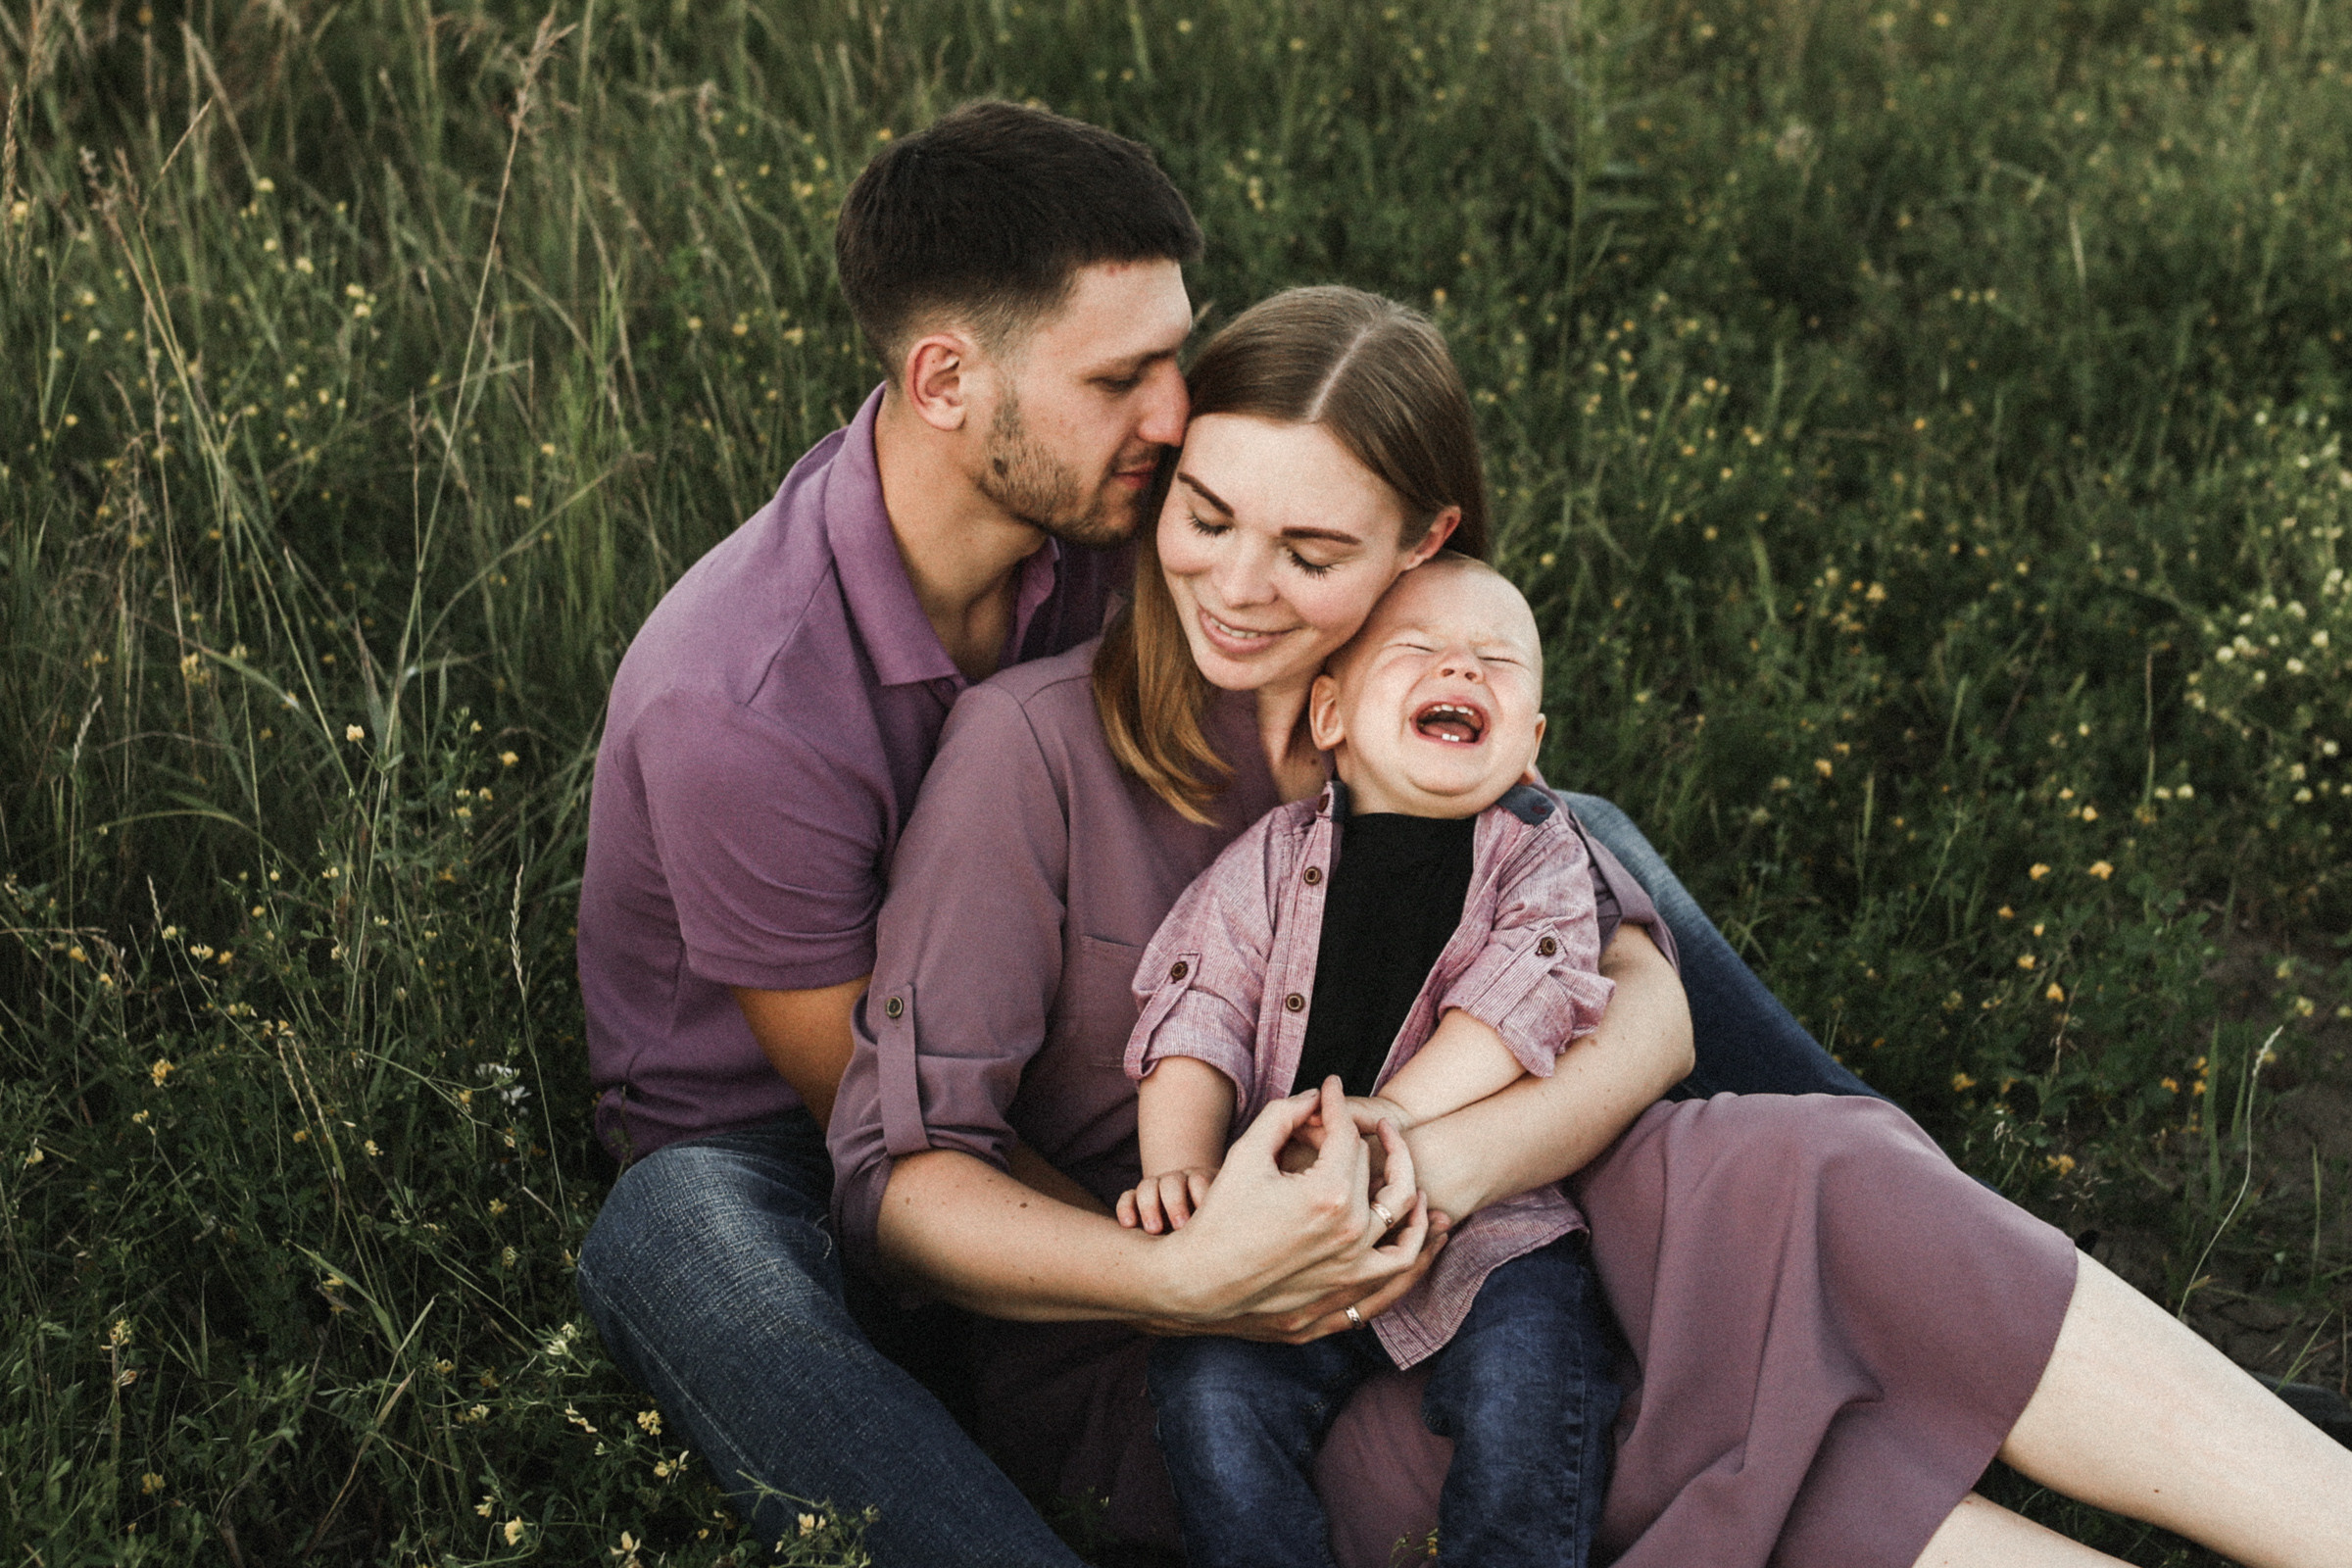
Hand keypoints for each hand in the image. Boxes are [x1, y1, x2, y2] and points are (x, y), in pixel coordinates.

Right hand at [1117, 1166, 1218, 1233]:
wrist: (1190, 1223)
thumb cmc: (1212, 1228)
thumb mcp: (1220, 1223)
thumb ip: (1219, 1224)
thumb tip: (1227, 1242)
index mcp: (1202, 1183)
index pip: (1200, 1181)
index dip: (1200, 1196)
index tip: (1206, 1218)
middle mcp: (1177, 1182)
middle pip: (1173, 1182)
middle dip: (1175, 1203)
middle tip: (1181, 1227)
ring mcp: (1155, 1189)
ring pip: (1148, 1186)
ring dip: (1149, 1207)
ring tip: (1154, 1231)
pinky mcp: (1136, 1200)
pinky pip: (1128, 1197)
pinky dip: (1126, 1208)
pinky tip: (1129, 1225)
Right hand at [1143, 1077, 1433, 1326]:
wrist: (1197, 1284)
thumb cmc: (1217, 1217)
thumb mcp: (1246, 1155)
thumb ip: (1284, 1116)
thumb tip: (1315, 1097)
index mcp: (1328, 1194)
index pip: (1348, 1136)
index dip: (1336, 1106)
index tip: (1330, 1091)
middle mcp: (1350, 1233)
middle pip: (1375, 1172)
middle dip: (1366, 1140)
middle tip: (1356, 1127)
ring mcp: (1352, 1271)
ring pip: (1404, 1227)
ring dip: (1413, 1195)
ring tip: (1411, 1174)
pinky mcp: (1344, 1298)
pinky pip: (1397, 1276)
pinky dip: (1416, 1253)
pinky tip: (1417, 1231)